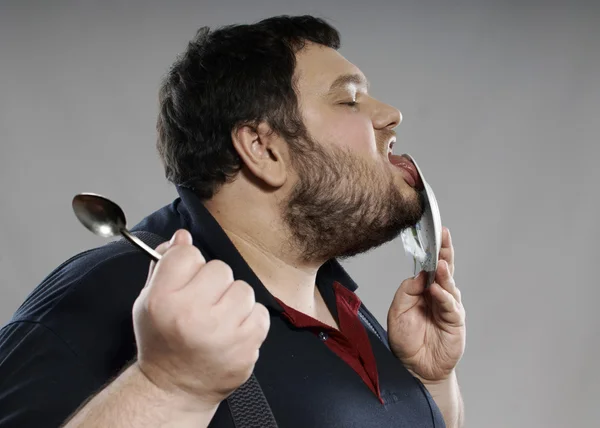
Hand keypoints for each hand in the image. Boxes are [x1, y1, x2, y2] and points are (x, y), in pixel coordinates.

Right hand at [132, 229, 270, 409]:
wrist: (175, 387)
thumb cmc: (162, 341)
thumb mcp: (149, 301)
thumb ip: (164, 265)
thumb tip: (183, 236)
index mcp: (163, 300)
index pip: (188, 254)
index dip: (188, 265)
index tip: (186, 280)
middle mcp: (192, 315)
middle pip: (219, 268)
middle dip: (213, 283)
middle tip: (203, 304)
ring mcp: (222, 332)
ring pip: (242, 288)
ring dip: (233, 300)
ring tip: (218, 318)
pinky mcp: (246, 346)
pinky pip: (259, 311)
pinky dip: (249, 319)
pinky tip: (232, 331)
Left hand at [387, 227, 465, 381]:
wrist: (414, 367)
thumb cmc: (405, 340)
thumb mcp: (397, 311)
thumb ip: (407, 291)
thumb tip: (420, 274)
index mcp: (424, 289)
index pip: (430, 265)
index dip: (432, 249)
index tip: (433, 232)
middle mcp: (438, 295)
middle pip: (445, 268)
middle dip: (445, 251)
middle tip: (444, 235)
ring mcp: (448, 307)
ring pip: (450, 284)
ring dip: (445, 273)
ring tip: (440, 263)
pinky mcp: (455, 322)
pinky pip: (450, 306)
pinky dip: (444, 296)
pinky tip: (437, 289)